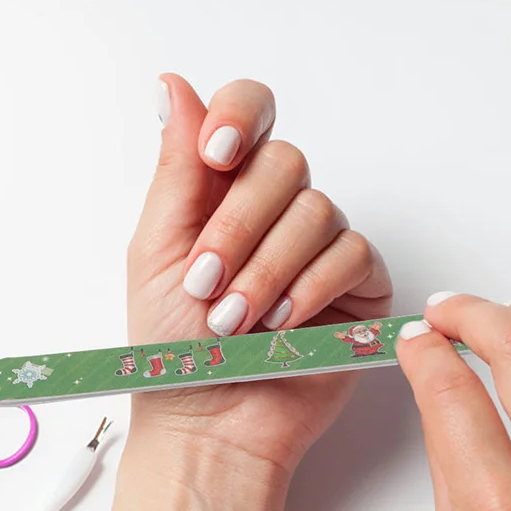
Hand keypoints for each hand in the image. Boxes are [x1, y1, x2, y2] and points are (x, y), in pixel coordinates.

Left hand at [126, 75, 392, 479]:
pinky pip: (353, 253)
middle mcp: (272, 214)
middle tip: (205, 284)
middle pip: (284, 163)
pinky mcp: (355, 287)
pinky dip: (311, 287)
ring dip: (267, 270)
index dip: (238, 117)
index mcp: (220, 195)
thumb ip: (175, 171)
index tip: (216, 154)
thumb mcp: (156, 253)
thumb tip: (174, 86)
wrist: (207, 424)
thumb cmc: (172, 353)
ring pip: (316, 211)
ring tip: (235, 323)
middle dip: (238, 227)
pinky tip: (280, 325)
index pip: (248, 114)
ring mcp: (317, 249)